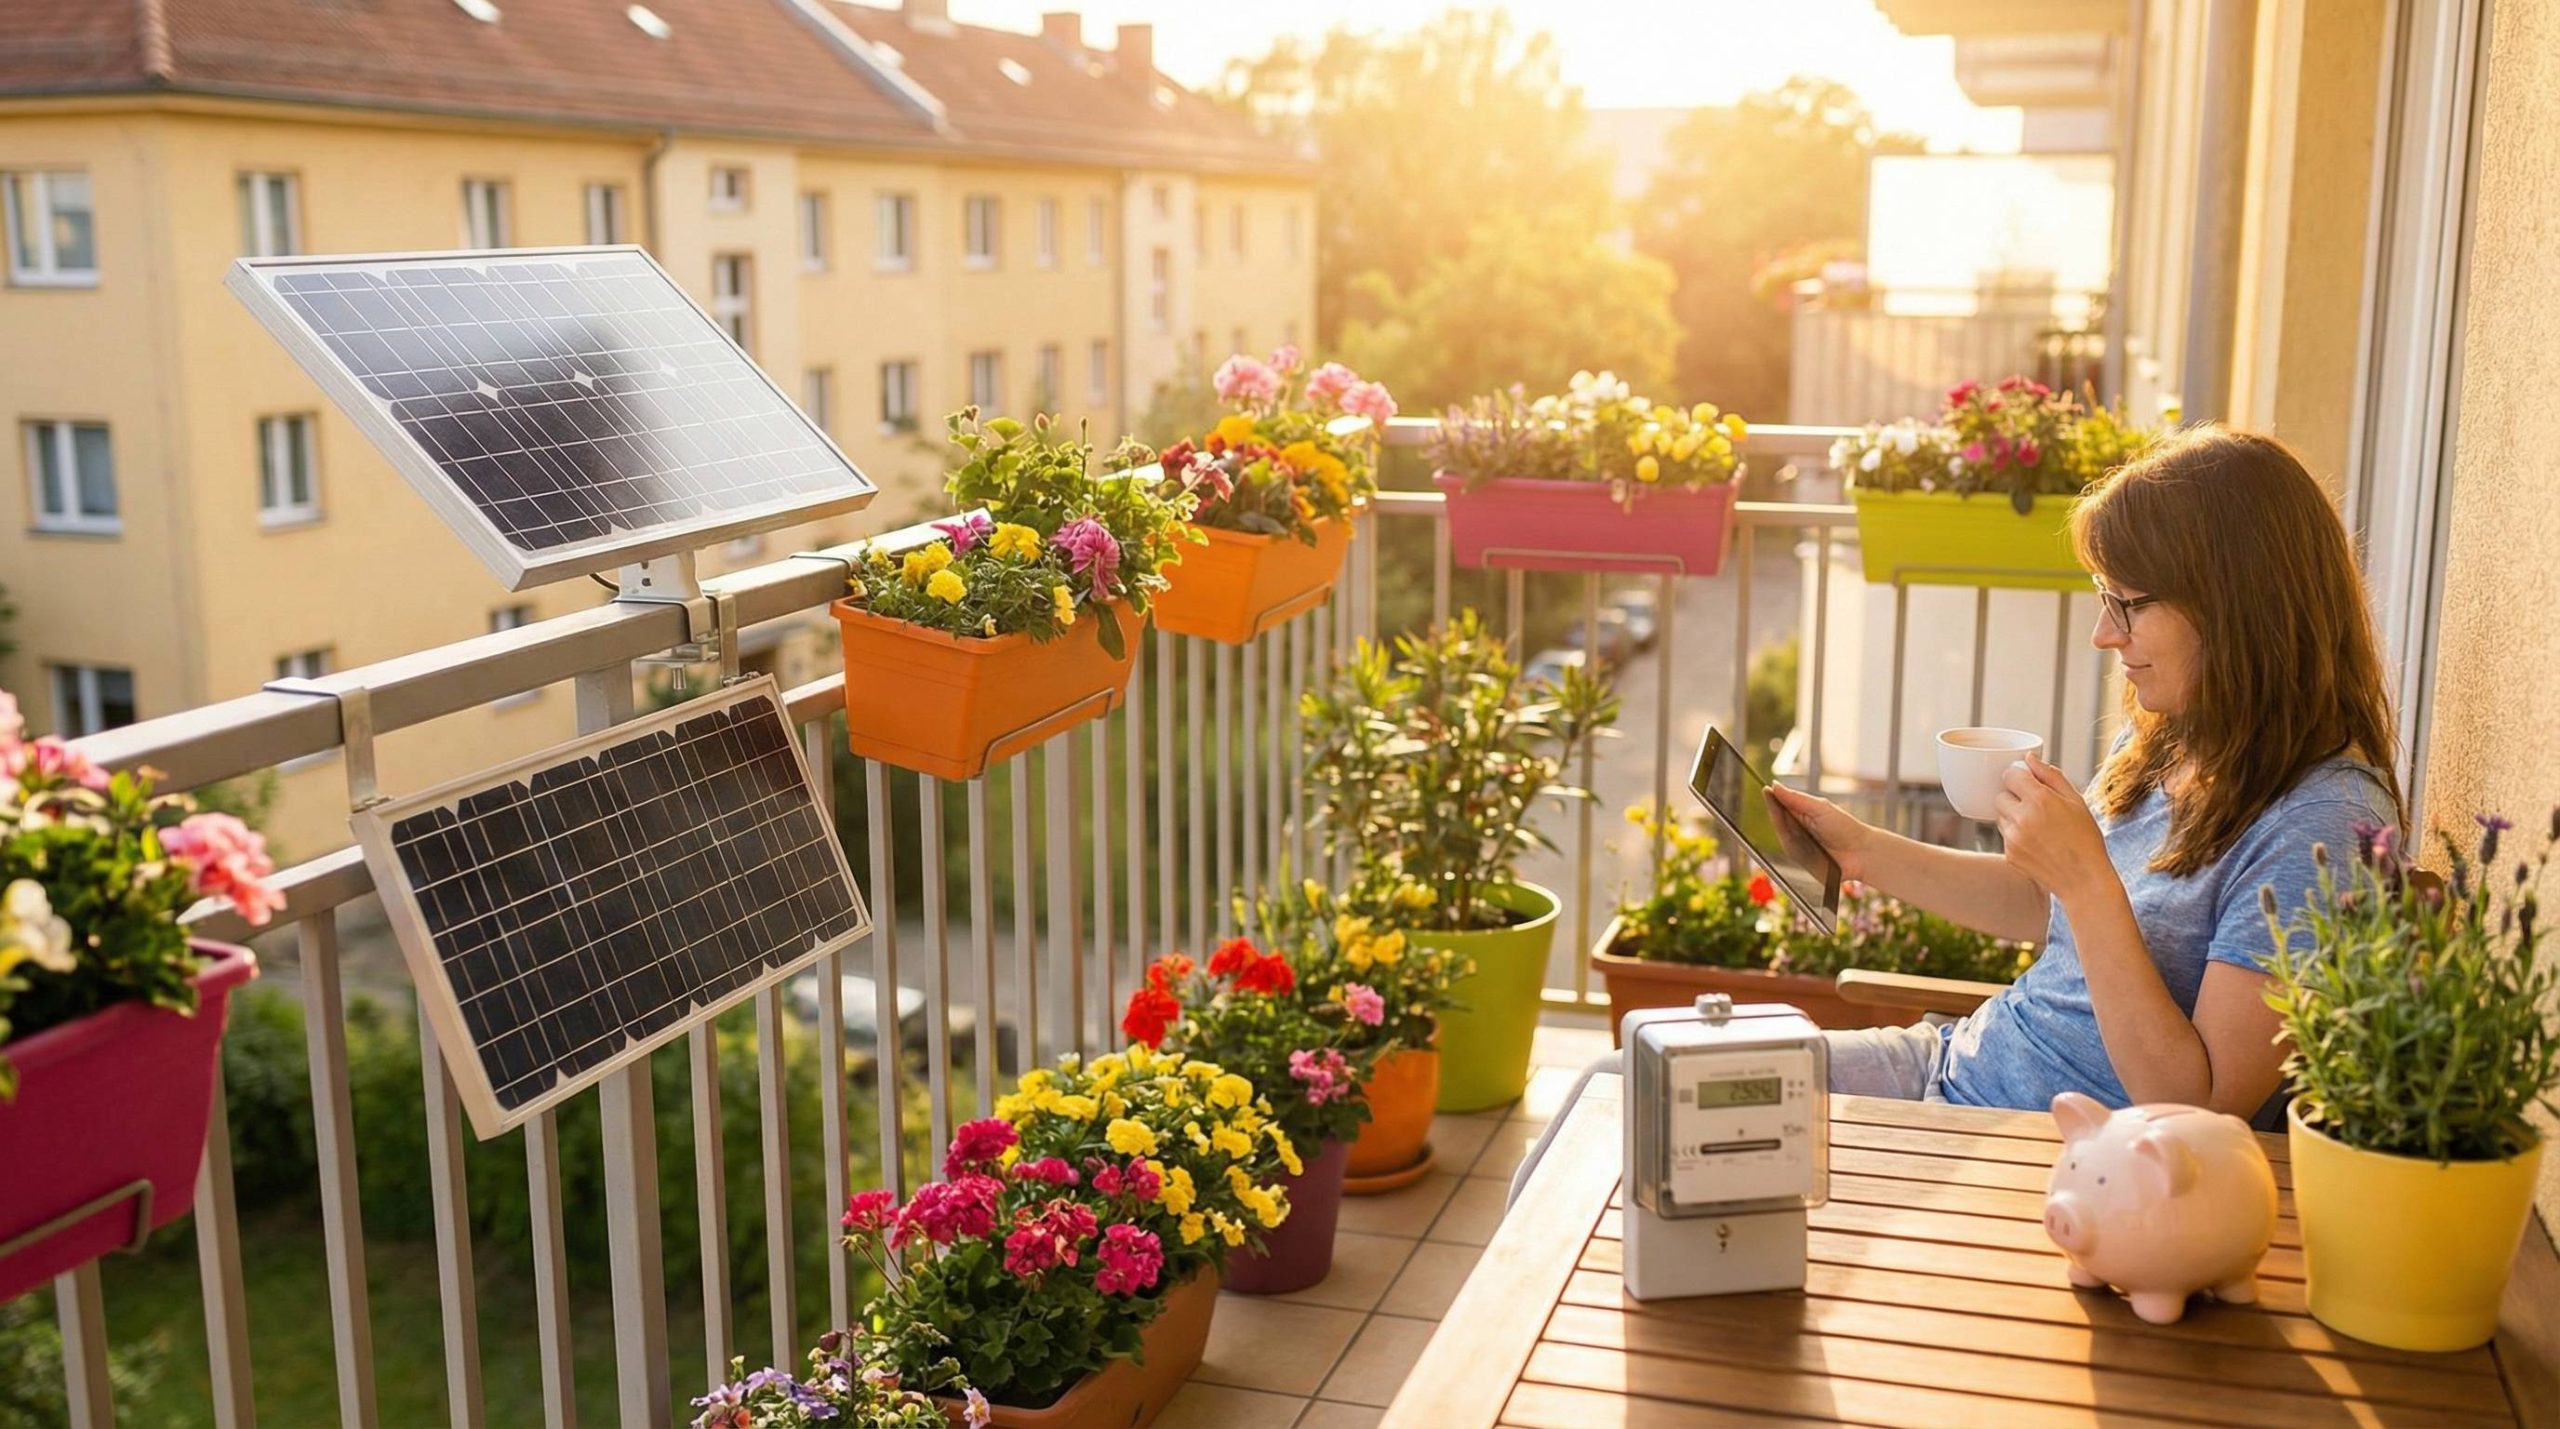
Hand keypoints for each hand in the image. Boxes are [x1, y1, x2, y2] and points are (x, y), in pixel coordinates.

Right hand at [1763, 783, 1872, 882]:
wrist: (1860, 853)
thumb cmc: (1845, 828)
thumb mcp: (1819, 808)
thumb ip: (1796, 798)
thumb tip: (1775, 786)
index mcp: (1804, 812)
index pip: (1783, 804)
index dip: (1774, 797)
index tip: (1766, 789)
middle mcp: (1799, 827)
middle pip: (1779, 817)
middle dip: (1773, 807)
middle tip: (1768, 795)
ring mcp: (1798, 843)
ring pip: (1781, 832)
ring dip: (1778, 821)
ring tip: (1776, 807)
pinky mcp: (1799, 858)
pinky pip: (1787, 847)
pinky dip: (1785, 838)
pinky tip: (1783, 828)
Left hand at [1995, 753, 2112, 905]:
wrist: (2084, 879)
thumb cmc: (2086, 838)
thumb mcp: (2076, 801)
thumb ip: (2051, 776)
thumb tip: (2030, 758)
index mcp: (2040, 800)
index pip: (2010, 775)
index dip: (2019, 777)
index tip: (2028, 783)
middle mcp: (2022, 818)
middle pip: (2001, 796)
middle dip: (2014, 797)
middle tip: (2037, 808)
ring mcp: (2013, 838)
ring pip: (2001, 816)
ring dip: (2013, 817)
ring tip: (2040, 827)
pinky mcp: (2009, 855)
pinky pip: (2005, 836)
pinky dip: (2016, 836)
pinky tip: (2038, 843)